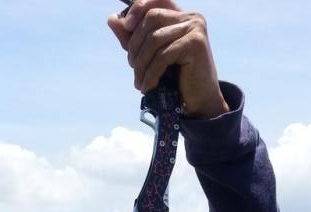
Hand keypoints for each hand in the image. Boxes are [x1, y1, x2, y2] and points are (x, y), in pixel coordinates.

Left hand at [108, 0, 228, 117]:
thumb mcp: (150, 56)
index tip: (126, 26)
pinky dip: (151, 73)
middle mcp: (190, 17)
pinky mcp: (196, 44)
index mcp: (180, 16)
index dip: (138, 8)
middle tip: (133, 67)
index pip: (155, 1)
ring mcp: (195, 28)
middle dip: (135, 45)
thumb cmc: (176, 79)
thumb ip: (132, 37)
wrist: (199, 102)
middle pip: (151, 19)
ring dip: (141, 64)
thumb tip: (112, 19)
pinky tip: (148, 86)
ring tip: (139, 82)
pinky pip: (163, 55)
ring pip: (154, 39)